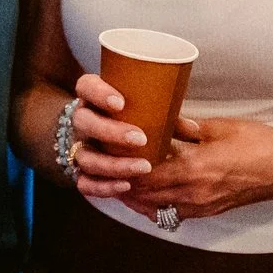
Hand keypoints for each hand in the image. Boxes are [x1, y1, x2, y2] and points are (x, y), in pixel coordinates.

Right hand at [63, 73, 157, 200]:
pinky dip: (103, 186)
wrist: (103, 138)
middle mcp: (82, 121)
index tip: (120, 103)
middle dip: (110, 131)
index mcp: (93, 98)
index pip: (86, 87)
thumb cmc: (130, 118)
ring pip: (85, 156)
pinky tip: (125, 185)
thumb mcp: (141, 109)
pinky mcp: (81, 171)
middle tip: (140, 139)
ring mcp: (79, 147)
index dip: (98, 93)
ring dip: (113, 164)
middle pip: (84, 122)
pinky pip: (84, 182)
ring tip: (142, 167)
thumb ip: (162, 115)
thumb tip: (194, 130)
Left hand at [118, 117, 272, 221]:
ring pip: (155, 209)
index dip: (122, 167)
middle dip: (121, 184)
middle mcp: (194, 194)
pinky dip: (154, 206)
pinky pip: (171, 214)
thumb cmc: (260, 143)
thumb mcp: (220, 127)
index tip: (108, 153)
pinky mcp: (209, 212)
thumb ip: (186, 127)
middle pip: (143, 196)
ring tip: (120, 181)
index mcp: (195, 170)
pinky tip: (148, 193)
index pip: (144, 175)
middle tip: (106, 167)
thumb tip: (162, 121)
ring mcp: (201, 207)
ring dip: (135, 197)